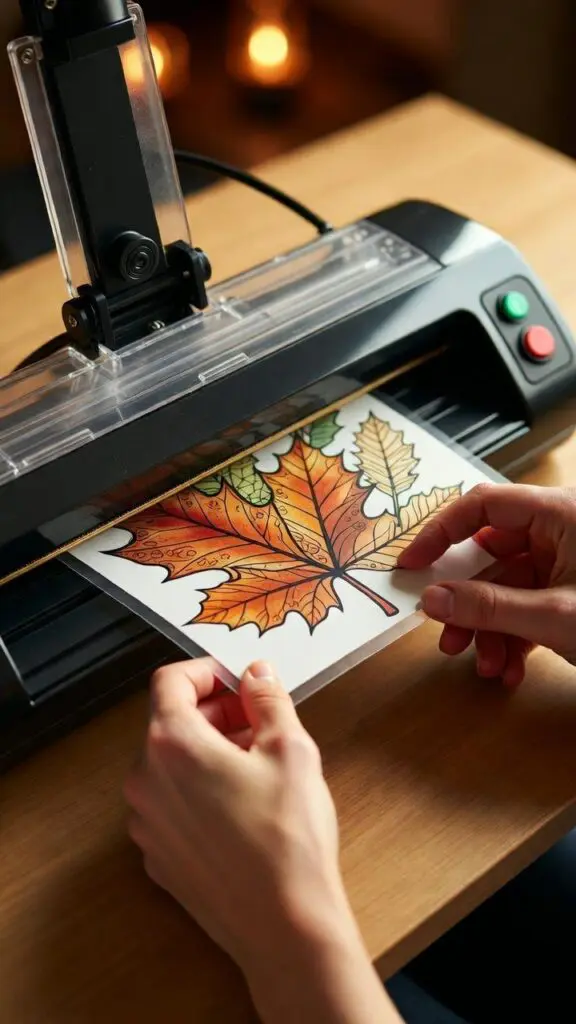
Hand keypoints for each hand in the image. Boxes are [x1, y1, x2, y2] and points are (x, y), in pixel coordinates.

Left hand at [124, 658, 401, 1022]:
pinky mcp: (158, 858)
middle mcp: (145, 781)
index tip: (239, 681)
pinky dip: (198, 792)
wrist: (284, 927)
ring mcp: (146, 824)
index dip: (207, 672)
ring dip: (207, 752)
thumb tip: (257, 673)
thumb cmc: (288, 836)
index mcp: (171, 744)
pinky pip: (172, 806)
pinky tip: (242, 808)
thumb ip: (268, 699)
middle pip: (169, 723)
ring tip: (256, 766)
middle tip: (259, 721)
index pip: (170, 681)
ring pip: (170, 766)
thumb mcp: (290, 749)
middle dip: (214, 713)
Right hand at [398, 483, 575, 686]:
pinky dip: (514, 638)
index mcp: (561, 514)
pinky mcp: (573, 593)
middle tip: (447, 635)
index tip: (412, 563)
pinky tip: (509, 668)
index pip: (484, 506)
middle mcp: (562, 531)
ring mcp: (568, 564)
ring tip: (483, 665)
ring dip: (489, 630)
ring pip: (508, 590)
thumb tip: (434, 598)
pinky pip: (528, 608)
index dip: (441, 531)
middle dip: (468, 603)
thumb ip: (488, 606)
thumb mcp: (555, 616)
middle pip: (491, 557)